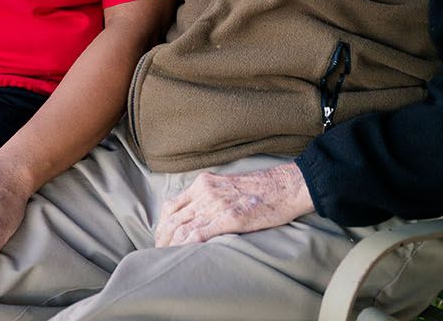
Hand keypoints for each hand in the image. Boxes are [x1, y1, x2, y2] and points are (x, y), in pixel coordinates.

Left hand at [154, 163, 314, 246]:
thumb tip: (195, 215)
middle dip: (163, 239)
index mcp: (203, 184)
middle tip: (159, 253)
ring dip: (172, 246)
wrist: (283, 186)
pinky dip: (188, 246)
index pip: (171, 206)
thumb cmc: (259, 189)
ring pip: (183, 228)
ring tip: (167, 258)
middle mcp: (205, 192)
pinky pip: (201, 233)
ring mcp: (216, 204)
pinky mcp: (230, 218)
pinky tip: (183, 255)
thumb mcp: (226, 185)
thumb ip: (208, 196)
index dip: (162, 225)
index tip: (160, 239)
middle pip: (173, 219)